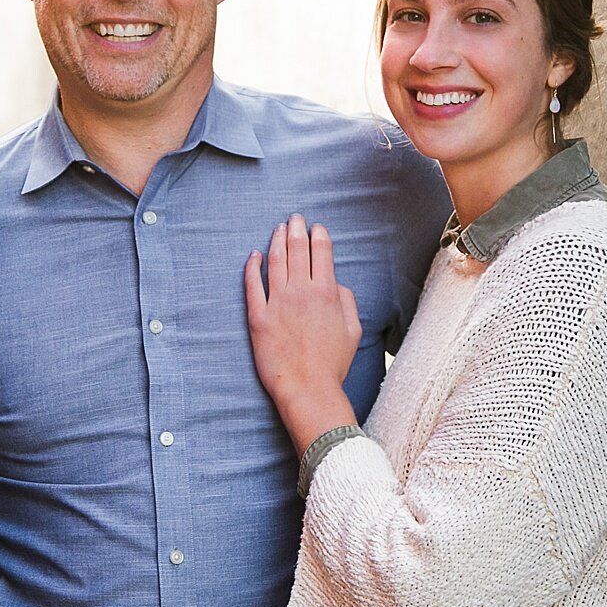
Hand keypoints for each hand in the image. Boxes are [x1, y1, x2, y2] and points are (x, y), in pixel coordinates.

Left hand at [244, 214, 362, 451]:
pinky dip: (252, 267)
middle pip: (297, 250)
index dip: (318, 235)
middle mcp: (301, 292)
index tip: (316, 227)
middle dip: (296, 229)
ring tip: (278, 229)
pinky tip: (253, 256)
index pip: (321, 252)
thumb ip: (347, 301)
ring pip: (274, 262)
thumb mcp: (354, 330)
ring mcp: (277, 303)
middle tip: (295, 218)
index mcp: (327, 292)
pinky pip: (252, 285)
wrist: (308, 388)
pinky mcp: (258, 317)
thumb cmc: (333, 363)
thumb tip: (336, 284)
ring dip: (276, 241)